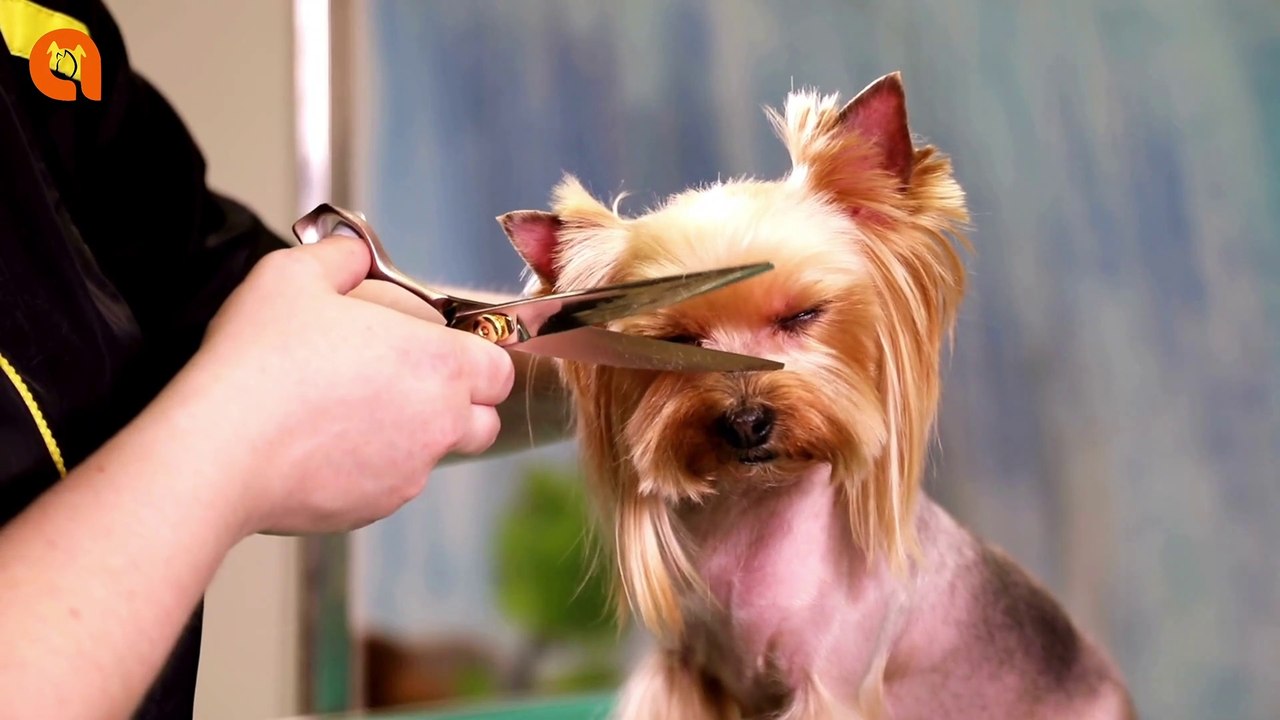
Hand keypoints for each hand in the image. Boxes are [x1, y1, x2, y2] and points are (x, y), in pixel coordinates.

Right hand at [179, 235, 515, 536]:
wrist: (218, 449)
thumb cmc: (261, 360)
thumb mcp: (295, 274)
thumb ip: (341, 256)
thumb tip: (353, 253)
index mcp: (439, 364)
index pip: (498, 369)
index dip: (475, 357)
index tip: (441, 349)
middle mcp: (440, 424)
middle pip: (481, 421)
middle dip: (457, 404)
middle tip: (403, 381)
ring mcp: (410, 473)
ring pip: (433, 456)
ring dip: (411, 436)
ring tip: (351, 411)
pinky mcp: (374, 508)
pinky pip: (389, 486)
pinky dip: (370, 468)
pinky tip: (322, 444)